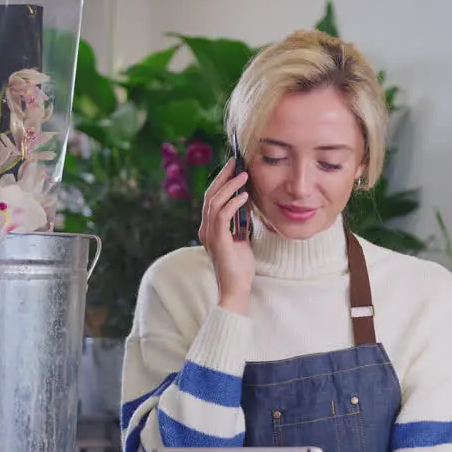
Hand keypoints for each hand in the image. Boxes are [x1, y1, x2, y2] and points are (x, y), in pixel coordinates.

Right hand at [198, 157, 254, 314]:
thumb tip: (247, 203)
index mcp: (209, 228)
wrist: (236, 289)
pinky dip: (233, 203)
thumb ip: (240, 222)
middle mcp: (205, 229)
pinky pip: (222, 215)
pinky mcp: (217, 241)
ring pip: (214, 202)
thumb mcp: (242, 239)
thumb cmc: (240, 267)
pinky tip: (244, 196)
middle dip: (223, 176)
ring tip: (244, 175)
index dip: (221, 181)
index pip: (212, 199)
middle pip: (210, 195)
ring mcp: (209, 234)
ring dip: (230, 186)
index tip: (233, 168)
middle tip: (235, 162)